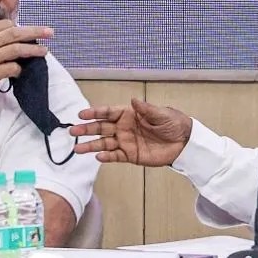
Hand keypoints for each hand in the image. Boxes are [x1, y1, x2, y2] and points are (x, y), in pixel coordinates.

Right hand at [0, 19, 51, 99]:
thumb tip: (9, 33)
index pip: (5, 24)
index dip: (19, 28)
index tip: (27, 32)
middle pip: (15, 33)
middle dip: (36, 32)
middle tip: (50, 32)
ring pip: (18, 50)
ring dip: (34, 50)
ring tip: (44, 51)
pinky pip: (13, 68)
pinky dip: (19, 68)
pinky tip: (19, 70)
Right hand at [70, 98, 192, 165]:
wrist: (184, 142)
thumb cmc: (173, 124)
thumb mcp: (162, 114)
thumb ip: (146, 109)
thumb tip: (134, 100)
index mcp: (129, 115)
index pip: (108, 113)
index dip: (95, 113)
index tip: (82, 114)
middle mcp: (123, 128)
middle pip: (101, 128)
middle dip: (87, 129)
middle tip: (73, 132)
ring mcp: (125, 142)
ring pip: (104, 143)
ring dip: (91, 146)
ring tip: (78, 149)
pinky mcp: (130, 155)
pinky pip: (115, 156)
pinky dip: (106, 157)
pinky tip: (98, 156)